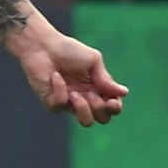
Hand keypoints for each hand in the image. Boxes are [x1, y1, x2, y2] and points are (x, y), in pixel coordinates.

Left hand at [11, 29, 127, 126]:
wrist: (43, 45)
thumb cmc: (69, 50)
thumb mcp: (93, 61)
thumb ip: (106, 79)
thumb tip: (124, 93)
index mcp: (98, 88)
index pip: (112, 107)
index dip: (115, 108)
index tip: (112, 100)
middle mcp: (85, 98)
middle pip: (102, 118)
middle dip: (101, 109)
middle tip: (92, 95)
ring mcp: (69, 102)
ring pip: (86, 121)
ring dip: (84, 109)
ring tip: (76, 94)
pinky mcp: (51, 102)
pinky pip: (60, 106)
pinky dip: (60, 91)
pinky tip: (56, 76)